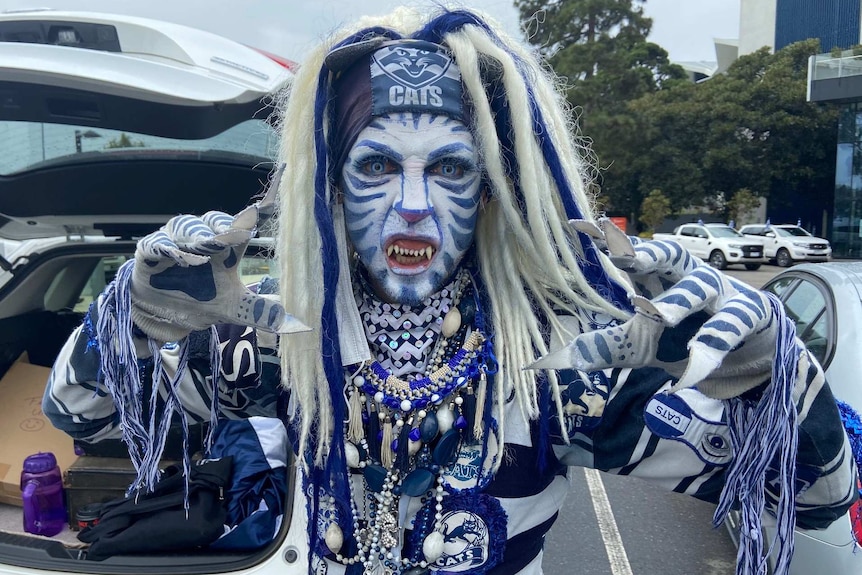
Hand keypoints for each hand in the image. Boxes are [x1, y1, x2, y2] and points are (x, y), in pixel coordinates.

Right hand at [130, 168, 309, 341]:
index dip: (261, 208)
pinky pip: (157, 243)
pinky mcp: (150, 252)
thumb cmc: (201, 300)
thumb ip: (261, 311)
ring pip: (187, 227)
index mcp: (227, 247)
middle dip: (226, 225)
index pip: (246, 222)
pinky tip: (177, 257)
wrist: (162, 313)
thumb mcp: (235, 308)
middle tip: (239, 234)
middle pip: (215, 221)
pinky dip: (168, 248)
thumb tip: (299, 323)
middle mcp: (203, 238)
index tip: (274, 197)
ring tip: (208, 248)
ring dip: (198, 236)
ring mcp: (176, 242)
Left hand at [530, 219, 778, 398]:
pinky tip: (693, 365)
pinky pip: (727, 330)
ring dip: (678, 301)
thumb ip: (602, 349)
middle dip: (646, 253)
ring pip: (698, 289)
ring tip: (657, 314)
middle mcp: (688, 276)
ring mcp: (720, 293)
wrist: (747, 350)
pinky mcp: (746, 316)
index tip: (576, 225)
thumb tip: (547, 362)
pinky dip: (710, 349)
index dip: (607, 240)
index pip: (631, 252)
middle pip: (668, 254)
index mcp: (660, 276)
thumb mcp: (639, 346)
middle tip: (622, 257)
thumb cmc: (685, 337)